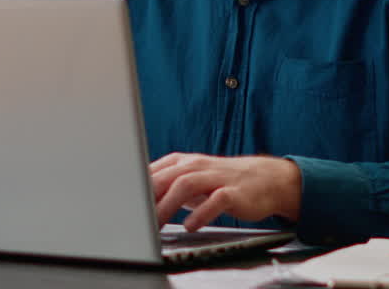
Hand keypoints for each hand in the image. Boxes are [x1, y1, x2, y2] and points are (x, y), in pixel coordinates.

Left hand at [149, 153, 301, 230]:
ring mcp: (215, 177)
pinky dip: (201, 213)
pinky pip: (215, 200)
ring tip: (156, 224)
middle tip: (136, 218)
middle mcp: (196, 166)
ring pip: (185, 185)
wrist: (264, 179)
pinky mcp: (233, 192)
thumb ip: (165, 187)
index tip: (124, 204)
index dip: (136, 188)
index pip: (152, 172)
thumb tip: (138, 200)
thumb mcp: (190, 180)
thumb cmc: (221, 181)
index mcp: (181, 162)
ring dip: (168, 205)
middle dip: (148, 198)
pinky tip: (190, 226)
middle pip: (165, 178)